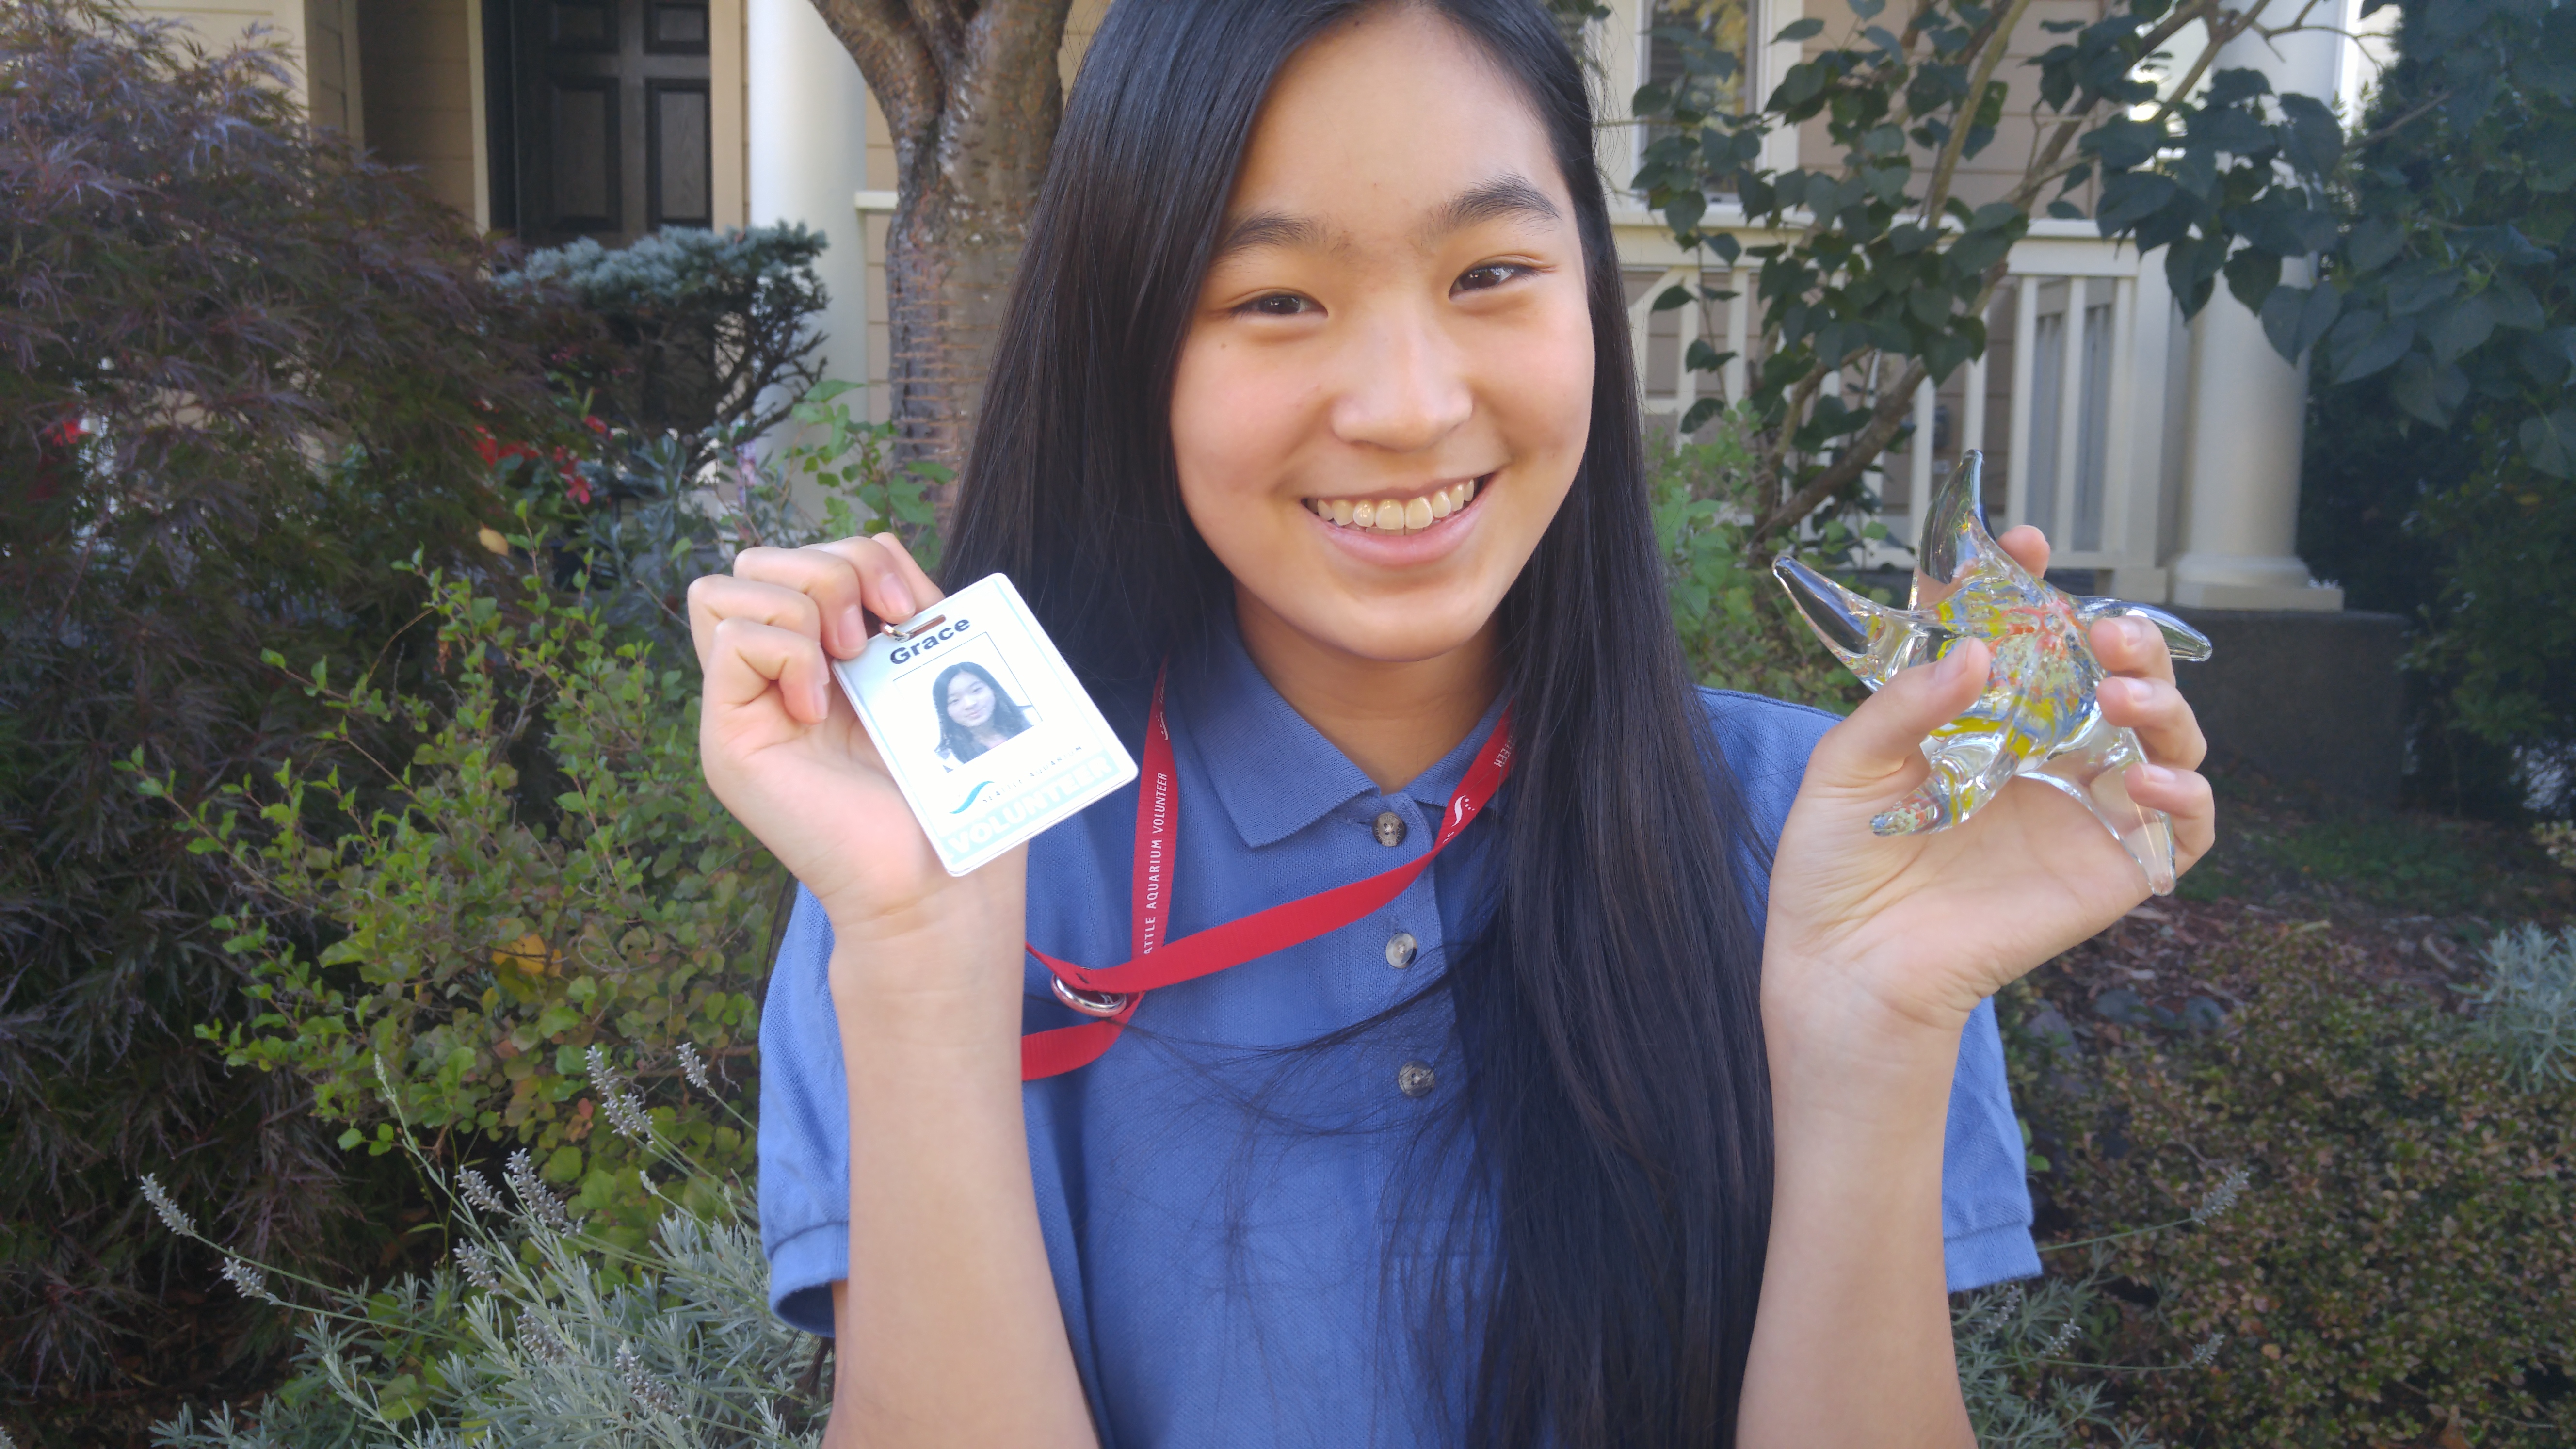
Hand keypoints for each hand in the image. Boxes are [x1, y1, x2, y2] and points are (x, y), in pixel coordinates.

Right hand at [688, 536, 1019, 948]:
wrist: (934, 877)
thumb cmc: (944, 789)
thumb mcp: (930, 673)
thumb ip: (903, 610)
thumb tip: (883, 559)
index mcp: (828, 655)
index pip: (812, 552)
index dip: (861, 555)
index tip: (910, 610)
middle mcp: (778, 673)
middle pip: (760, 556)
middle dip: (828, 568)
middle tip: (872, 639)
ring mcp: (745, 703)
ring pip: (725, 584)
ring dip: (802, 604)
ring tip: (847, 667)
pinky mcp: (728, 736)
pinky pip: (729, 637)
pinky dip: (784, 654)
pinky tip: (820, 707)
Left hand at [1762, 526, 2214, 1051]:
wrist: (1844, 964)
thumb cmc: (1835, 866)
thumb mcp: (1845, 766)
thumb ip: (1905, 703)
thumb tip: (1978, 651)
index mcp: (1980, 718)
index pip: (2022, 636)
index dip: (2029, 585)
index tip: (2024, 543)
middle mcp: (2041, 753)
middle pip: (2113, 674)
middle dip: (2122, 637)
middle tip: (2099, 628)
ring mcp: (2082, 808)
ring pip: (2164, 737)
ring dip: (2161, 703)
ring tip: (2119, 697)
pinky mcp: (2112, 868)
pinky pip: (2182, 826)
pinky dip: (2186, 794)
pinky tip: (2143, 777)